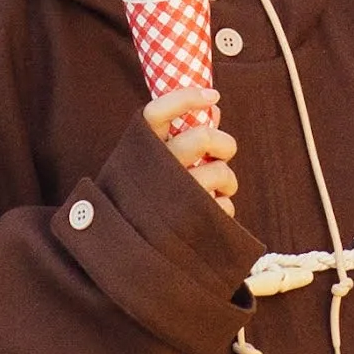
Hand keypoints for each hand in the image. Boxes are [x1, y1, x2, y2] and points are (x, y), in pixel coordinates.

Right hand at [144, 87, 237, 212]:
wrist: (124, 257)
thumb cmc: (139, 202)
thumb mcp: (145, 167)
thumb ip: (178, 137)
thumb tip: (213, 109)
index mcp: (138, 152)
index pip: (156, 113)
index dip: (185, 98)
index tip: (212, 95)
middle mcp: (154, 171)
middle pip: (202, 138)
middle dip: (224, 143)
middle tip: (224, 153)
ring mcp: (173, 199)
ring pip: (220, 173)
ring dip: (228, 180)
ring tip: (221, 190)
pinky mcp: (192, 223)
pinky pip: (224, 206)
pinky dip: (225, 208)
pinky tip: (212, 214)